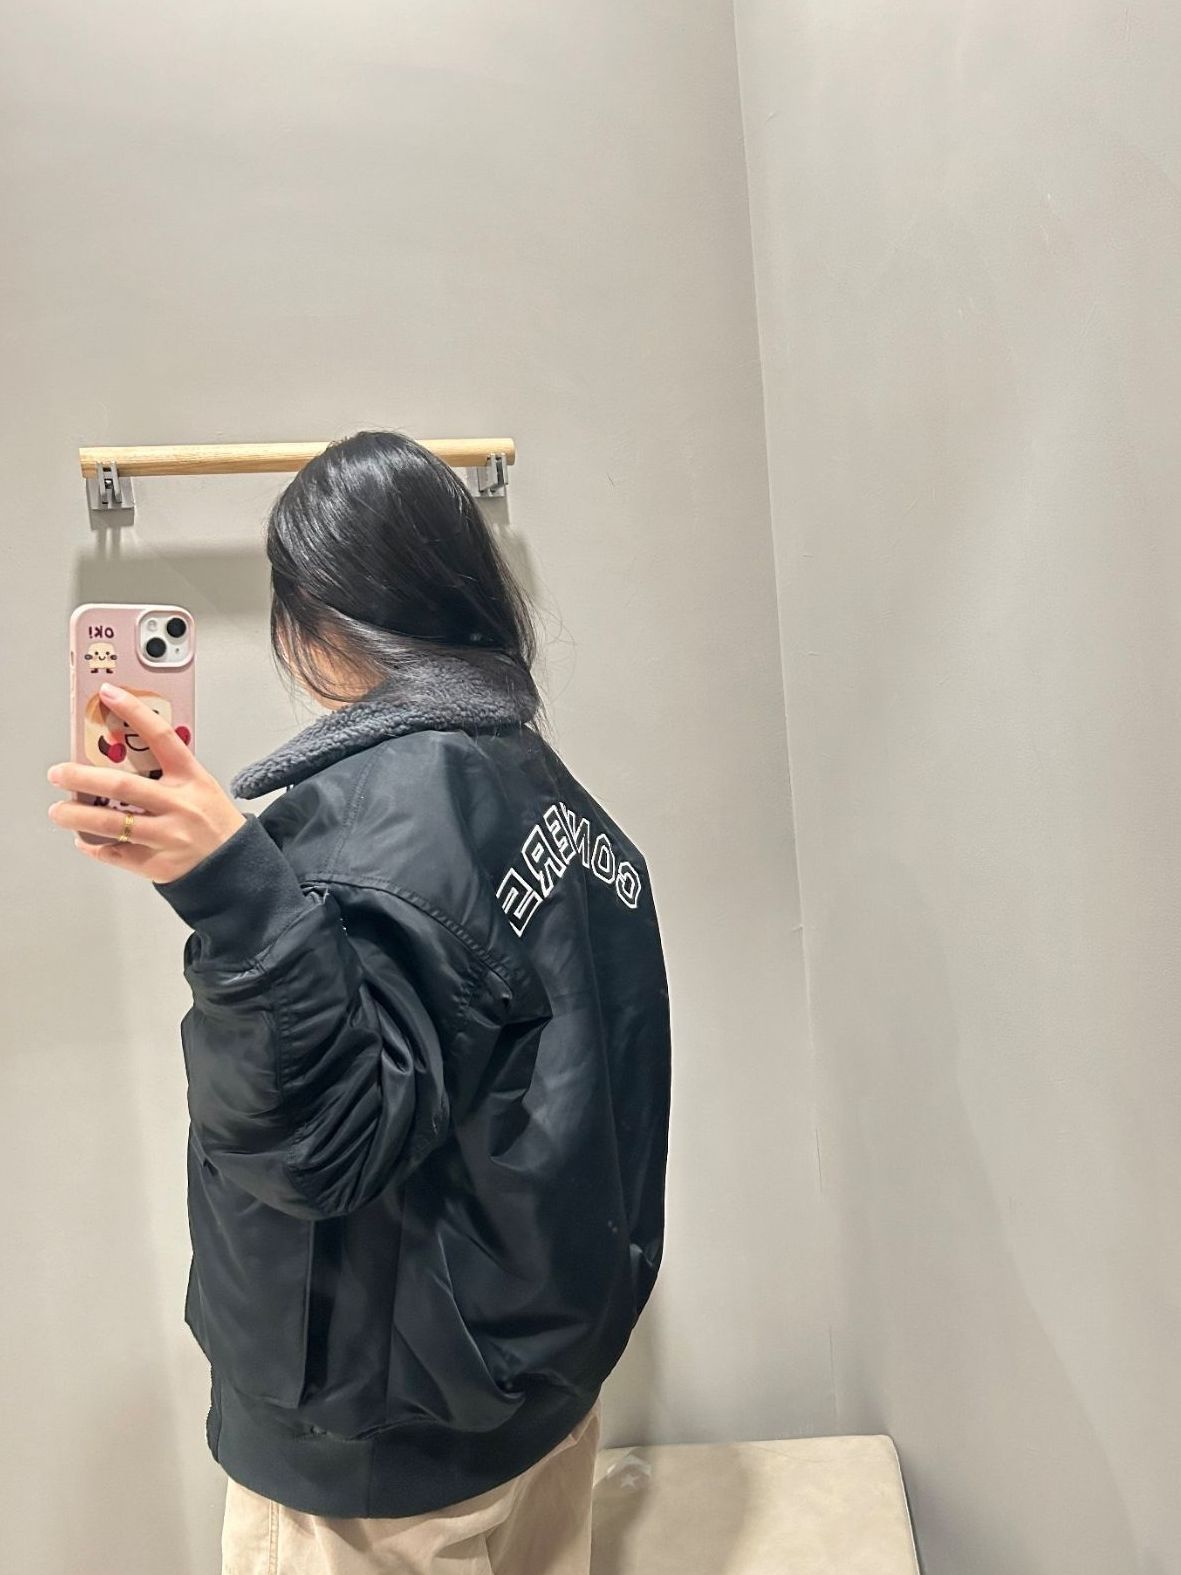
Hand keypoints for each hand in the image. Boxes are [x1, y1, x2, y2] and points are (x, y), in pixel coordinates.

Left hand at [48, 683, 245, 882]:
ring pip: (110, 823)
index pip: (160, 736)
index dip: (133, 712)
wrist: (237, 866)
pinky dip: (92, 845)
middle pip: (121, 786)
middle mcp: (179, 805)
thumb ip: (166, 774)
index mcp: (191, 778)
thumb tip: (118, 758)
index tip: (108, 694)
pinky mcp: (157, 863)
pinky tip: (84, 839)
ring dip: (75, 816)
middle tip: (59, 773)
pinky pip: (114, 853)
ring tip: (59, 811)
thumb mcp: (200, 787)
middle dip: (81, 777)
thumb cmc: (213, 822)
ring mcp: (167, 836)